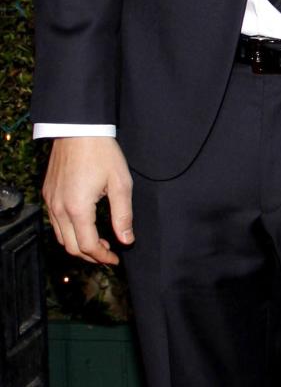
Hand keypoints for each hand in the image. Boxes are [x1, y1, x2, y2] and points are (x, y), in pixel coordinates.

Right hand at [43, 136, 133, 265]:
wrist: (79, 129)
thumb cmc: (102, 153)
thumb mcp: (121, 183)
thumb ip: (123, 215)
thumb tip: (127, 240)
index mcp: (78, 208)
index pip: (87, 246)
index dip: (102, 257)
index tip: (116, 258)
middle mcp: (59, 208)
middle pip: (71, 246)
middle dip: (90, 255)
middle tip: (108, 255)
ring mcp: (51, 201)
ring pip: (61, 236)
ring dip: (78, 244)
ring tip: (98, 242)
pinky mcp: (48, 193)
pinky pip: (55, 222)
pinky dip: (69, 231)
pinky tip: (84, 225)